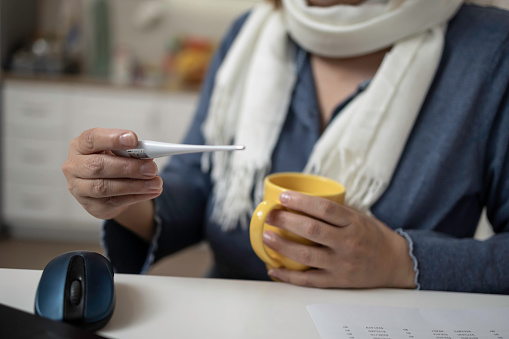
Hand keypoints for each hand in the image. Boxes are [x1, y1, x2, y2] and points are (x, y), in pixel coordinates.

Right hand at [62, 128, 162, 220]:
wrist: (109, 187)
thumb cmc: (112, 162)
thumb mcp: (118, 152)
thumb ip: (128, 152)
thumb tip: (148, 157)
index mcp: (80, 146)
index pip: (92, 139)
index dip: (112, 139)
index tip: (133, 139)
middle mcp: (74, 167)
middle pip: (97, 166)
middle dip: (128, 167)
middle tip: (151, 168)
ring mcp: (79, 188)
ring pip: (104, 187)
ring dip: (135, 185)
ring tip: (156, 183)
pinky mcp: (91, 206)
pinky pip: (114, 202)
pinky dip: (136, 196)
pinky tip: (151, 191)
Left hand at [262, 191, 415, 288]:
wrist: (396, 264)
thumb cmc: (373, 237)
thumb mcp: (360, 217)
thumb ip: (335, 211)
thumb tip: (301, 199)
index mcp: (354, 223)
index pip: (324, 209)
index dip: (301, 201)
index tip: (283, 197)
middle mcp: (348, 243)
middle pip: (311, 230)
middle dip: (286, 221)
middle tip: (269, 215)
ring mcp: (342, 264)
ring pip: (306, 256)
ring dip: (282, 246)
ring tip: (266, 236)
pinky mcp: (338, 282)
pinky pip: (309, 281)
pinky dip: (288, 276)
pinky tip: (274, 269)